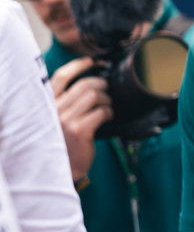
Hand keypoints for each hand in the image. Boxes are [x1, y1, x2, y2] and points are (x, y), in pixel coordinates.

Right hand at [52, 57, 109, 181]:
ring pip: (94, 96)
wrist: (60, 170)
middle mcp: (52, 109)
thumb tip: (91, 85)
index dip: (77, 66)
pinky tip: (107, 117)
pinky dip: (109, 112)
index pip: (60, 77)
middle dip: (101, 84)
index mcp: (46, 105)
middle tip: (108, 90)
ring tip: (108, 106)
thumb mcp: (57, 120)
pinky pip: (101, 112)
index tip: (91, 61)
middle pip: (84, 84)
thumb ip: (67, 104)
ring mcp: (64, 119)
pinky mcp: (78, 130)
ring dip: (107, 99)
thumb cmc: (62, 144)